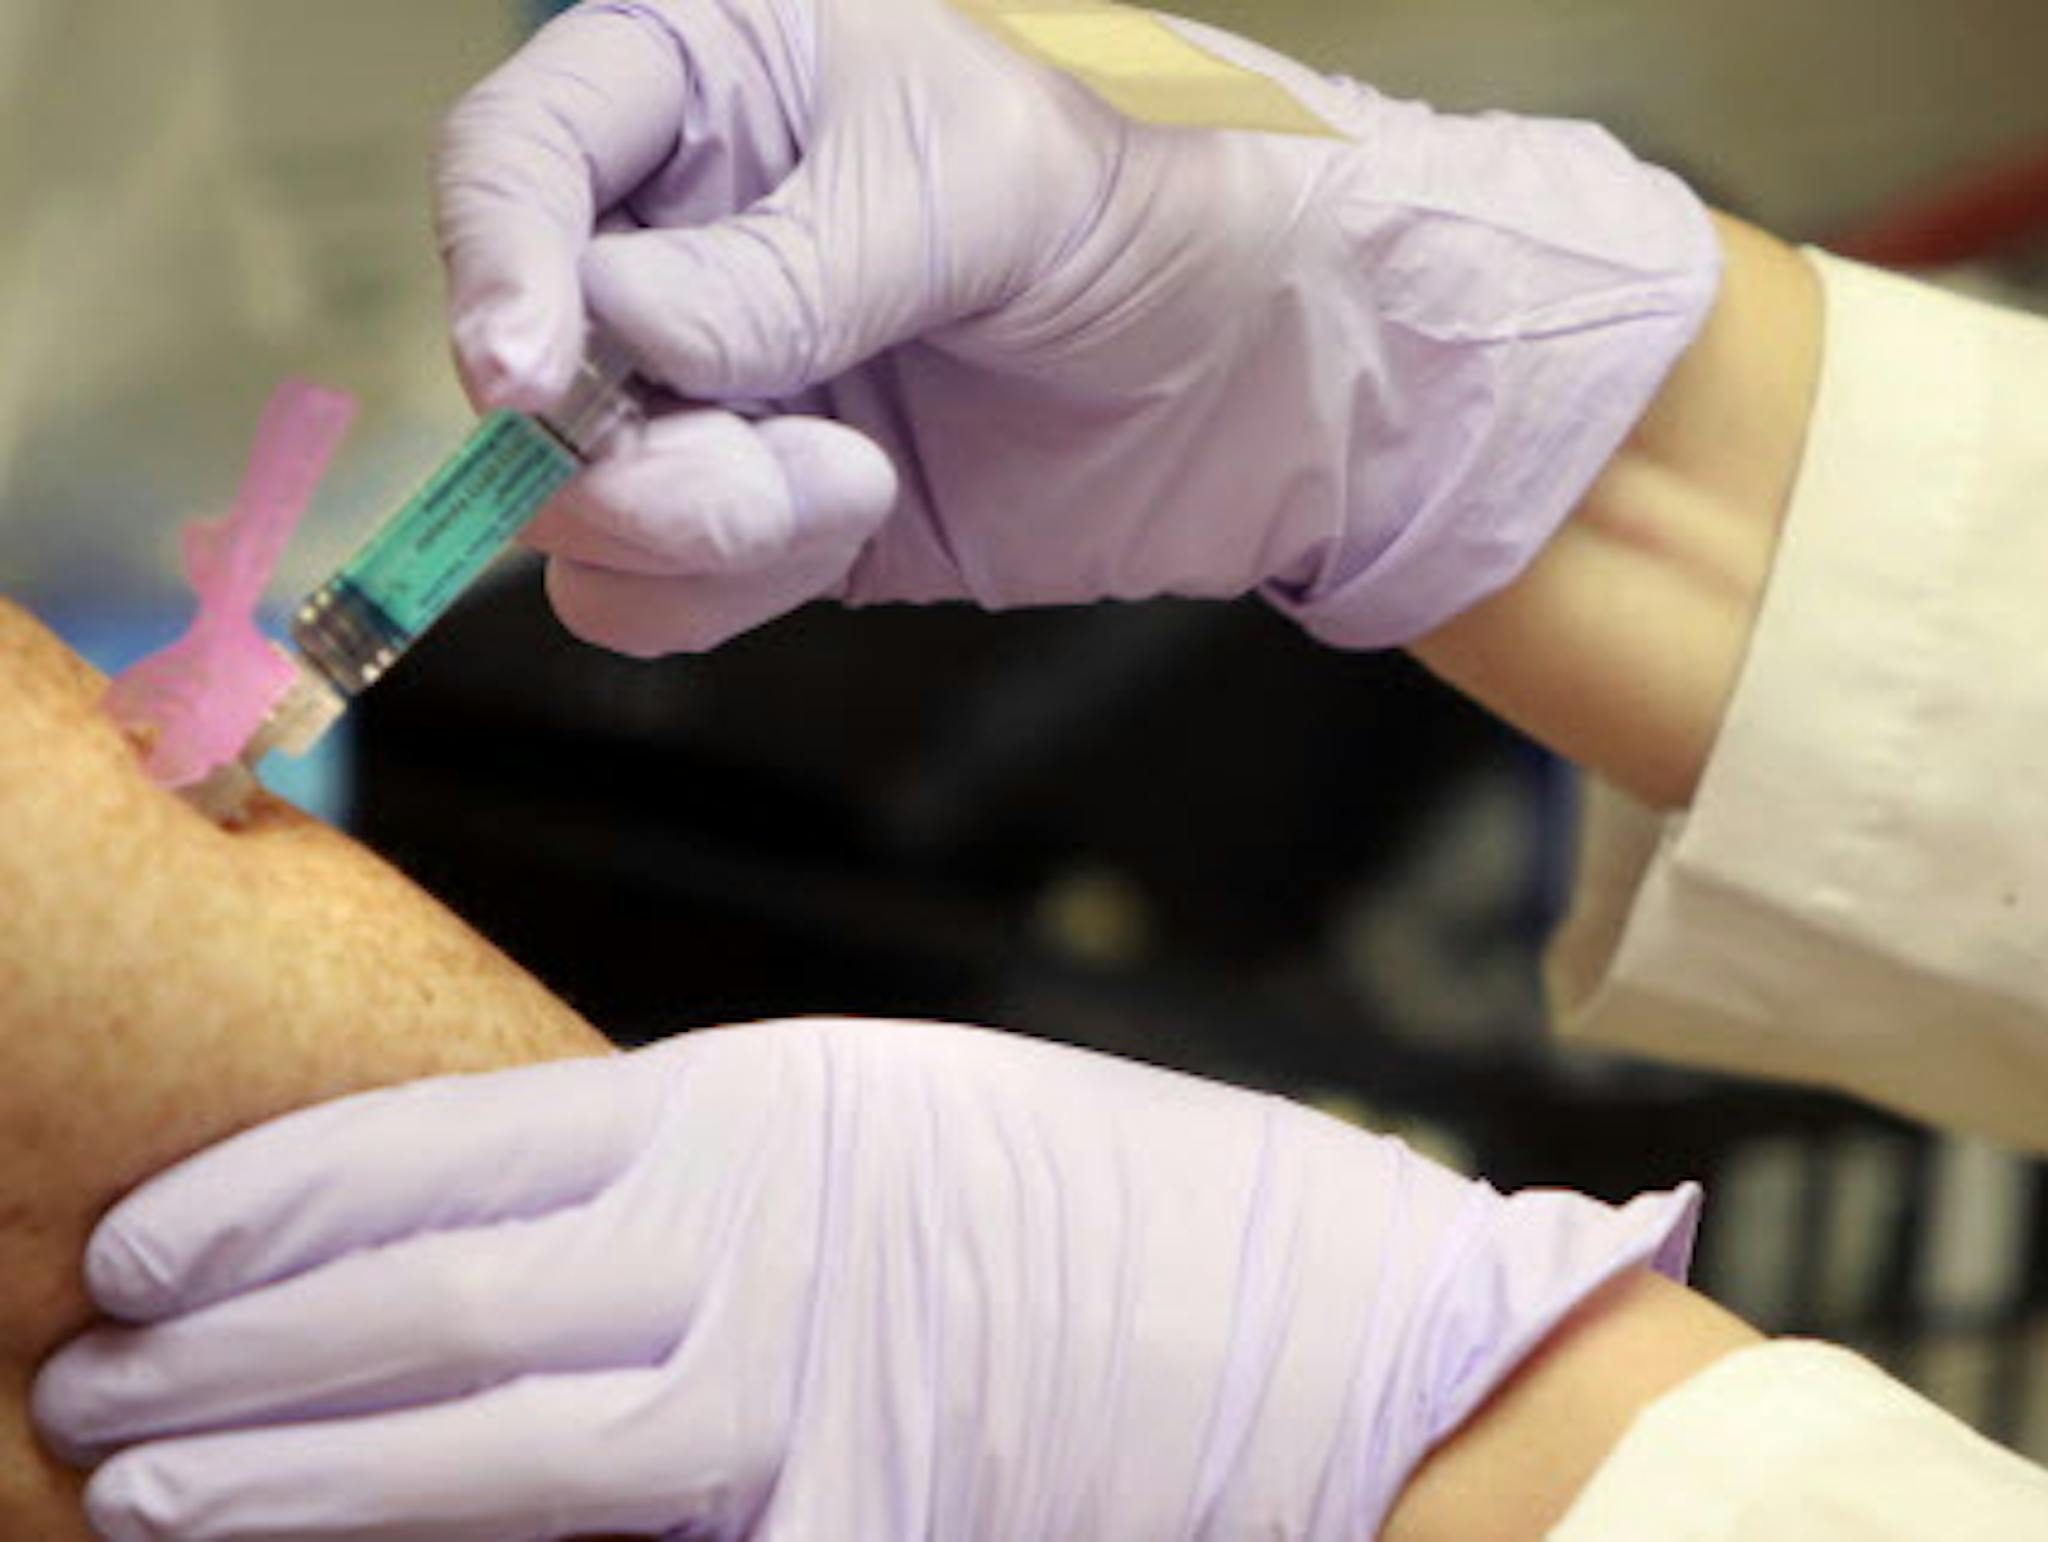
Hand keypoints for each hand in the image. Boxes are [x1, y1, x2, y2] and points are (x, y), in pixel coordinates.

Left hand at [39, 1020, 1696, 1539]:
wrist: (1344, 1342)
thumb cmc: (1143, 1220)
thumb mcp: (910, 1131)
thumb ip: (731, 1177)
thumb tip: (561, 1225)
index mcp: (764, 1108)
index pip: (449, 1144)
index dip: (279, 1206)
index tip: (156, 1249)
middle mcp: (750, 1239)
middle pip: (425, 1301)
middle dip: (235, 1361)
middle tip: (97, 1398)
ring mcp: (796, 1399)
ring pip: (481, 1441)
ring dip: (295, 1474)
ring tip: (151, 1495)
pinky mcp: (854, 1524)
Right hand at [440, 0, 1719, 656]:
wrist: (1296, 365)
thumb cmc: (1170, 194)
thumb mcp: (984, 183)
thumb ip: (784, 262)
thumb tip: (604, 341)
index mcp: (727, 85)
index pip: (522, 155)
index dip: (492, 260)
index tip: (532, 370)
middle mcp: (699, 239)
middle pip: (527, 356)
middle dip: (612, 438)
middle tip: (758, 459)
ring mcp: (733, 390)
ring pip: (577, 493)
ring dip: (682, 523)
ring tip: (844, 486)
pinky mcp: (781, 515)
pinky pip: (661, 586)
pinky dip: (724, 585)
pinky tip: (857, 519)